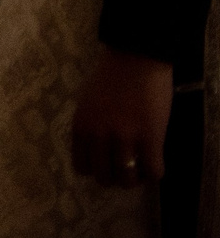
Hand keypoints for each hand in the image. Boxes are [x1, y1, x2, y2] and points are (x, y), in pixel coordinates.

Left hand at [71, 47, 172, 187]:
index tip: (106, 165)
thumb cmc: (111, 77)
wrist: (135, 58)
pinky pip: (153, 171)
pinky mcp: (150, 136)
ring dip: (134, 179)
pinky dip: (154, 174)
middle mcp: (99, 135)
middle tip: (126, 170)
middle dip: (115, 178)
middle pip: (103, 176)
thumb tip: (97, 152)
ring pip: (127, 178)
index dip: (95, 170)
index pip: (81, 166)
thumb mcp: (87, 103)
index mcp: (81, 126)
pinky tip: (155, 164)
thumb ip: (90, 126)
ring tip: (140, 169)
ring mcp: (125, 137)